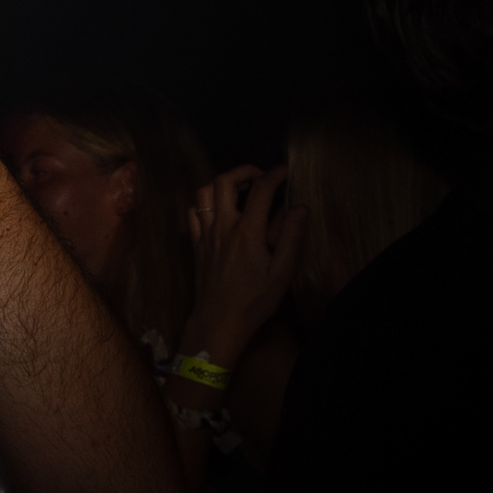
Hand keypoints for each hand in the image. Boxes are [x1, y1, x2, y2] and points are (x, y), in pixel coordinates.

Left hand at [179, 165, 304, 360]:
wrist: (218, 322)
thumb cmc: (254, 300)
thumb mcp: (281, 272)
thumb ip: (290, 237)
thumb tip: (300, 206)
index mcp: (247, 231)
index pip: (261, 189)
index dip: (275, 174)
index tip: (285, 171)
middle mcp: (223, 226)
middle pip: (224, 181)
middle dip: (243, 170)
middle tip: (260, 176)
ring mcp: (205, 234)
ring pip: (204, 193)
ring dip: (221, 183)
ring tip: (239, 189)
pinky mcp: (195, 245)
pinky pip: (192, 213)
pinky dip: (204, 204)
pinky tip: (217, 211)